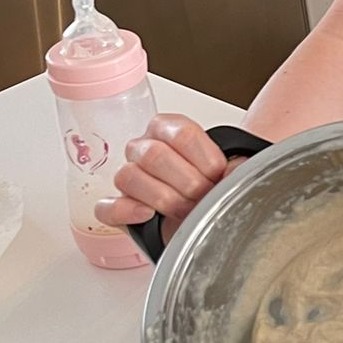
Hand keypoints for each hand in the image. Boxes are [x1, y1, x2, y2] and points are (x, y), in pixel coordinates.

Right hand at [95, 114, 236, 242]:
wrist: (209, 208)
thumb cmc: (216, 184)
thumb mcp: (232, 167)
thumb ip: (236, 163)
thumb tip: (235, 174)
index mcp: (169, 129)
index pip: (181, 133)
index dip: (205, 159)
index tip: (219, 174)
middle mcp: (144, 149)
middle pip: (153, 154)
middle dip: (187, 182)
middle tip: (204, 196)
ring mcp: (129, 178)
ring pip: (129, 176)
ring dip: (164, 197)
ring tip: (185, 210)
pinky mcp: (118, 209)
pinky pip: (106, 207)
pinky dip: (126, 211)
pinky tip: (147, 214)